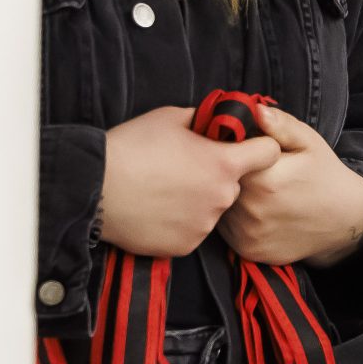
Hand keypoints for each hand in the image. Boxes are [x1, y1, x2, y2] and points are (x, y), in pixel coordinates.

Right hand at [97, 105, 279, 256]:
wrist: (94, 188)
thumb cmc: (131, 147)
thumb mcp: (170, 117)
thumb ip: (204, 119)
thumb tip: (218, 119)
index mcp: (223, 164)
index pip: (269, 153)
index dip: (260, 146)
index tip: (247, 146)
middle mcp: (221, 198)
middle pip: (235, 184)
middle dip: (219, 176)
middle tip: (186, 169)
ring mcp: (204, 225)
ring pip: (213, 209)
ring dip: (199, 200)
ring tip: (165, 190)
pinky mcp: (185, 246)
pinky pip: (193, 230)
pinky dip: (181, 222)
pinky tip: (158, 209)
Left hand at [219, 106, 362, 266]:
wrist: (343, 222)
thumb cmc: (324, 176)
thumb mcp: (308, 142)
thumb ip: (279, 125)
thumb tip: (254, 110)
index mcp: (264, 178)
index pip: (224, 157)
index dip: (228, 150)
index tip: (239, 149)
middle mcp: (251, 210)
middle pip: (218, 184)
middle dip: (225, 174)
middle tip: (246, 170)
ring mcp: (248, 234)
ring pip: (218, 207)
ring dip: (226, 197)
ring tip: (252, 190)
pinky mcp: (248, 250)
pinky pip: (225, 230)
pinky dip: (232, 219)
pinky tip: (253, 211)